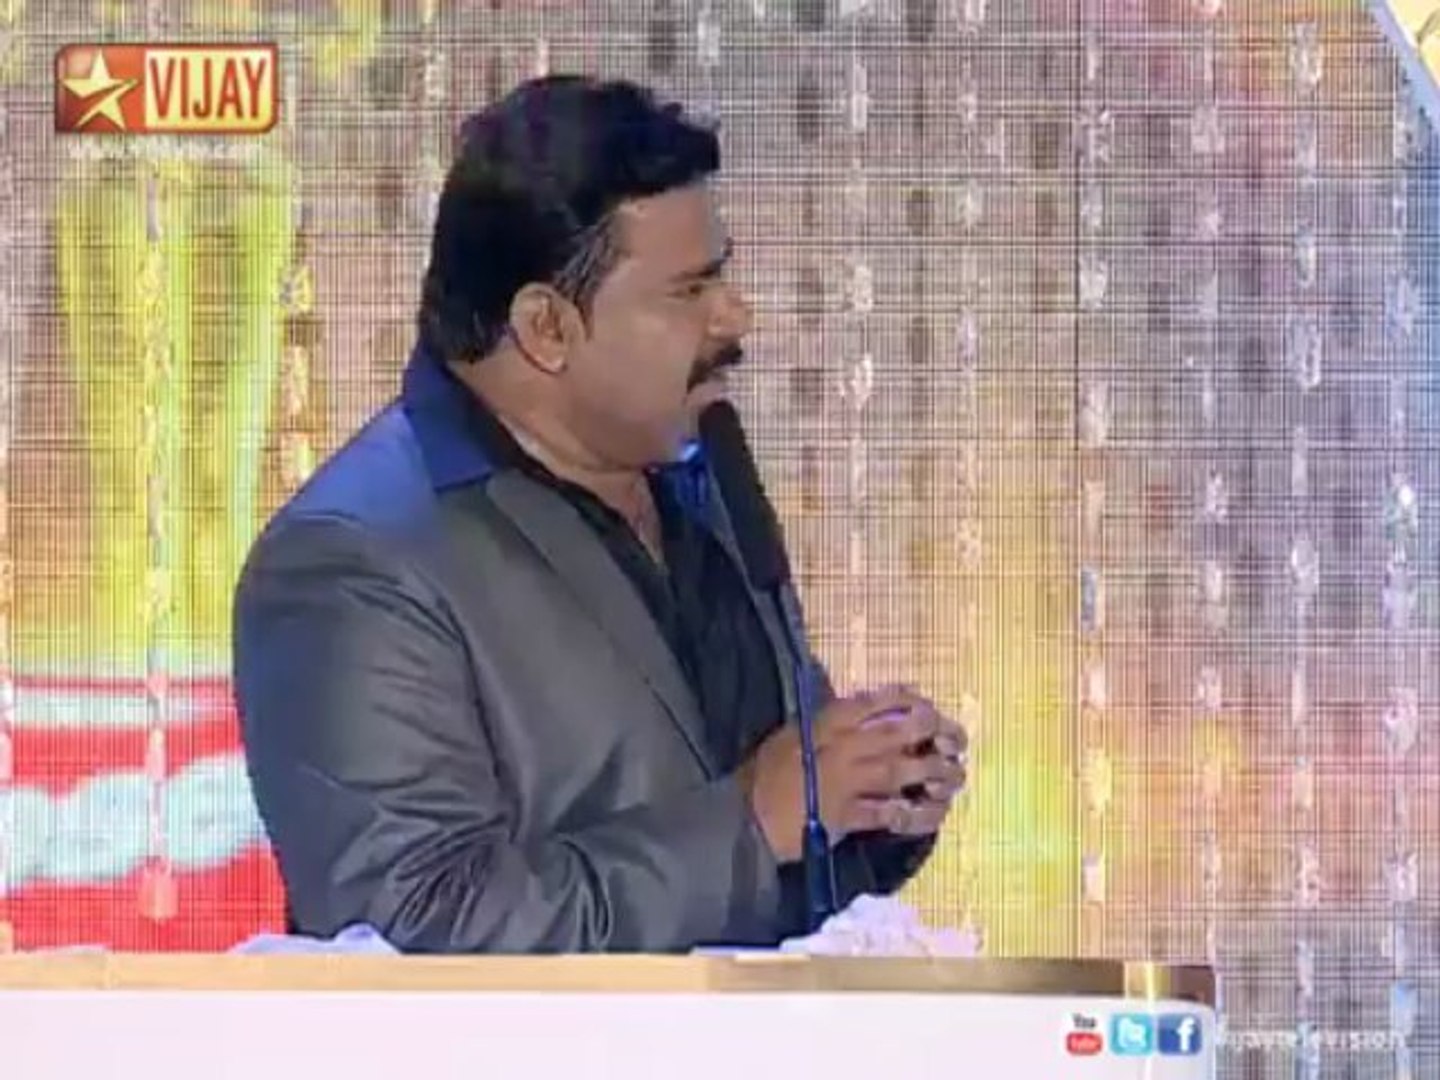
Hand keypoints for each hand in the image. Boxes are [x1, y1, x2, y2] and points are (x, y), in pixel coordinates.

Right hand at [740, 686, 965, 862]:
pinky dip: (919, 815)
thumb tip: (862, 710)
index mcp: (827, 722)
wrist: (749, 818)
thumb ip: (826, 722)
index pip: (876, 701)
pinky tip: (936, 813)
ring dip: (936, 774)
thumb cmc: (765, 774)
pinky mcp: (851, 816)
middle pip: (900, 732)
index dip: (908, 700)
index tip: (928, 706)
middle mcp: (844, 747)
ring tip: (956, 776)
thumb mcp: (792, 734)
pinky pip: (894, 815)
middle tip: (954, 739)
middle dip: (934, 732)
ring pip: (904, 772)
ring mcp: (849, 782)